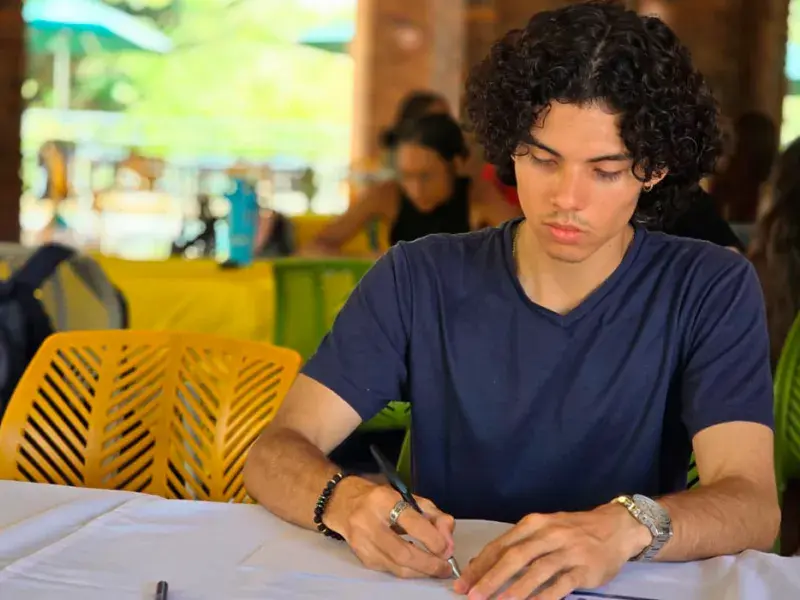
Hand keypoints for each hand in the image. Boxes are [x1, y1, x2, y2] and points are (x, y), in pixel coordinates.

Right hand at [326, 478, 455, 578]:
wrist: (342, 503)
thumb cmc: (379, 498)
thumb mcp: (408, 497)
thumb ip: (432, 515)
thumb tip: (448, 539)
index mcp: (383, 500)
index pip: (412, 522)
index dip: (433, 539)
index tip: (447, 549)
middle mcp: (369, 522)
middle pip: (403, 552)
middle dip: (429, 564)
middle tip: (445, 567)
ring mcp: (362, 542)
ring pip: (397, 567)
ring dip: (421, 571)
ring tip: (436, 569)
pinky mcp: (361, 557)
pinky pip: (390, 570)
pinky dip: (408, 571)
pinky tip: (418, 566)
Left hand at [454, 504, 650, 599]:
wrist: (615, 527)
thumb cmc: (573, 530)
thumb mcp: (544, 528)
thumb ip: (517, 544)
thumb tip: (483, 564)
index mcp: (533, 523)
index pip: (500, 545)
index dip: (480, 565)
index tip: (463, 583)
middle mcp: (548, 534)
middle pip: (513, 557)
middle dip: (490, 579)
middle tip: (473, 596)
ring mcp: (567, 551)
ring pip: (535, 571)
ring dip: (513, 590)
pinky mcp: (583, 569)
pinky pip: (559, 585)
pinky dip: (542, 597)